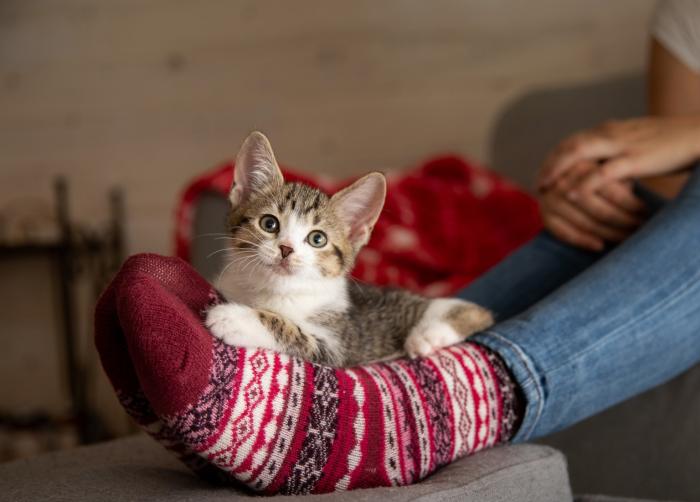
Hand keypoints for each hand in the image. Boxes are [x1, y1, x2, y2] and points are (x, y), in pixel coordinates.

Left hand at [538, 116, 699, 196]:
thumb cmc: (670, 144)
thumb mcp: (636, 144)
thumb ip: (615, 150)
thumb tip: (599, 165)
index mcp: (610, 130)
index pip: (572, 141)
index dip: (554, 157)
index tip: (542, 173)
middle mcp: (611, 133)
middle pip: (569, 145)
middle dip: (550, 164)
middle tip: (537, 183)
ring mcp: (622, 145)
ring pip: (579, 153)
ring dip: (558, 170)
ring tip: (545, 187)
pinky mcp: (636, 159)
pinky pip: (604, 172)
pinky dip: (585, 183)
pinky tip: (572, 194)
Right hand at [539, 161, 645, 250]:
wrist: (564, 174)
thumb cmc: (596, 171)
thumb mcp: (608, 166)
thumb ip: (620, 178)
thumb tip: (642, 205)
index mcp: (580, 165)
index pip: (611, 191)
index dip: (631, 205)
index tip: (646, 212)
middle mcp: (562, 182)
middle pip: (599, 210)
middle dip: (623, 222)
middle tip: (640, 228)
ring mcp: (550, 200)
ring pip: (586, 224)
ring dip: (609, 234)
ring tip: (627, 238)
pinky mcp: (544, 215)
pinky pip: (565, 233)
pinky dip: (583, 241)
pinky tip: (600, 245)